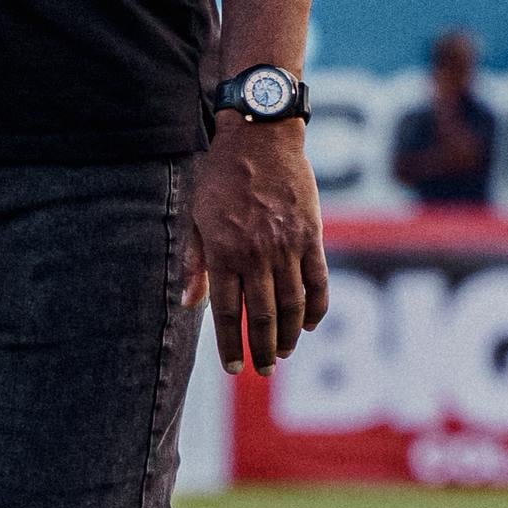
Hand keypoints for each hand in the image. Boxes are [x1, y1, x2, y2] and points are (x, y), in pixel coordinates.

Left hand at [186, 118, 328, 372]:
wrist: (261, 137)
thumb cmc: (221, 177)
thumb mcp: (197, 216)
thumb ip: (195, 262)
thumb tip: (189, 304)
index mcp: (224, 251)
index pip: (226, 311)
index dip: (229, 343)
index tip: (232, 367)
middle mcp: (256, 253)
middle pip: (261, 316)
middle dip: (261, 349)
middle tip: (260, 370)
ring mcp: (287, 246)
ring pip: (292, 304)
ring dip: (288, 335)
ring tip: (282, 353)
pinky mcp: (312, 235)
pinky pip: (319, 281)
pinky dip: (316, 307)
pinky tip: (308, 324)